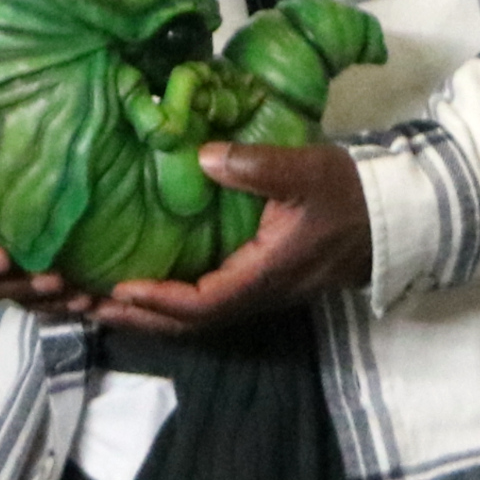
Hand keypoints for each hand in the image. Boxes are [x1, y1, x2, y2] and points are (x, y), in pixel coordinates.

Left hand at [90, 141, 374, 336]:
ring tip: (102, 299)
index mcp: (264, 275)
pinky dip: (170, 300)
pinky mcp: (260, 281)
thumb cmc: (349, 194)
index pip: (203, 303)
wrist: (393, 217)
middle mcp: (258, 294)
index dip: (160, 299)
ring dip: (149, 313)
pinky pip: (207, 302)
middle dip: (138, 317)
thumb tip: (203, 157)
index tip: (120, 287)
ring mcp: (259, 292)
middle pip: (189, 323)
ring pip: (196, 317)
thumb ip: (257, 166)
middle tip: (86, 305)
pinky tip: (146, 283)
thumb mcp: (306, 172)